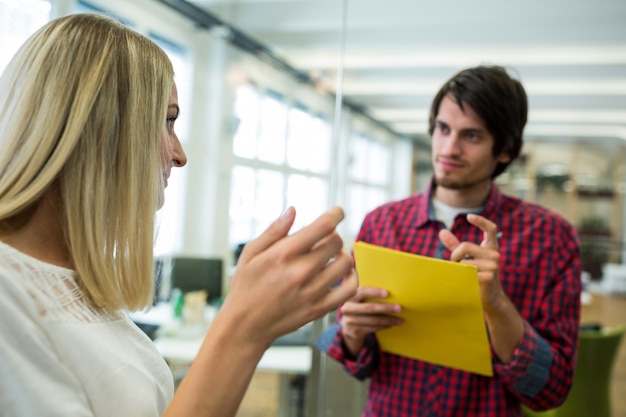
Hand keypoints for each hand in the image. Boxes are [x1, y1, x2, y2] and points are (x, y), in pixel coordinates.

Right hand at [221, 206, 357, 346]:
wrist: (245, 325)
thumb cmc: (246, 286)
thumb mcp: (251, 253)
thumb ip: (274, 231)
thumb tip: (294, 210)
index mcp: (284, 253)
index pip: (323, 226)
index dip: (335, 214)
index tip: (338, 212)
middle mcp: (300, 271)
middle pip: (336, 242)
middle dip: (332, 235)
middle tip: (324, 239)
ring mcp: (312, 291)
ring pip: (346, 263)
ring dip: (342, 254)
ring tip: (331, 256)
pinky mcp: (319, 308)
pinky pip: (349, 289)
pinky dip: (352, 278)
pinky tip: (343, 273)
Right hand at [340, 286, 401, 356]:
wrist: (348, 328)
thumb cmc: (359, 309)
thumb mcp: (358, 301)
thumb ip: (368, 295)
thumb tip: (391, 288)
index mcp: (350, 297)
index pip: (362, 292)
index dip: (374, 292)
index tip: (387, 293)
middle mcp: (347, 308)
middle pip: (369, 307)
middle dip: (386, 308)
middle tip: (399, 308)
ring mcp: (350, 321)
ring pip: (373, 320)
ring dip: (388, 320)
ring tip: (400, 320)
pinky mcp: (355, 331)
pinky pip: (373, 328)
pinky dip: (384, 326)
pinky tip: (391, 324)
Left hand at [438, 213, 505, 312]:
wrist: (489, 298)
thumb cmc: (477, 276)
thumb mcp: (467, 258)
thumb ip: (455, 245)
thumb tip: (442, 231)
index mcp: (491, 248)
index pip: (491, 229)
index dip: (481, 221)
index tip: (469, 216)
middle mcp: (494, 255)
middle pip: (465, 246)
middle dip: (455, 255)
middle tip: (454, 263)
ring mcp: (493, 266)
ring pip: (464, 260)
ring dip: (458, 267)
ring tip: (463, 274)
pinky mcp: (489, 277)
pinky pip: (466, 271)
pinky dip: (461, 275)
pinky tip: (466, 280)